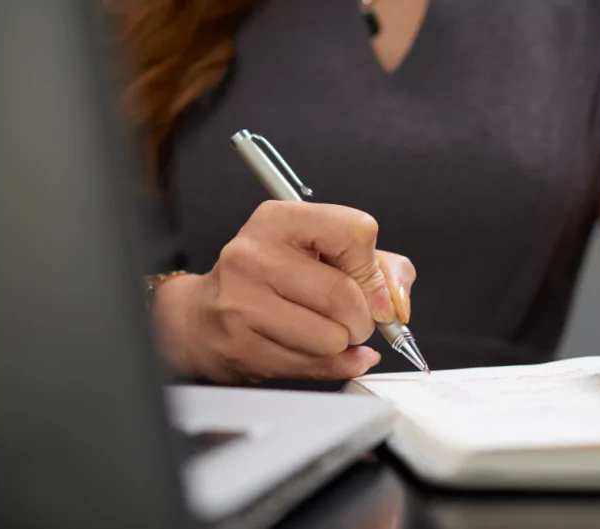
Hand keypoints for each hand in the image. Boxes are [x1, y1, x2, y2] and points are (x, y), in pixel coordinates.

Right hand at [152, 201, 415, 382]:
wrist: (202, 316)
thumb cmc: (273, 280)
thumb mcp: (324, 253)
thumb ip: (380, 267)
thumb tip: (397, 303)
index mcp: (280, 220)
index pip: (355, 233)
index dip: (374, 270)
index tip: (372, 288)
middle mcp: (254, 255)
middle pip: (344, 295)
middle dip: (363, 318)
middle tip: (353, 320)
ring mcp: (242, 302)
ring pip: (331, 337)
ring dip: (343, 343)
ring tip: (325, 331)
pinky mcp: (240, 346)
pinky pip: (312, 366)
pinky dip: (332, 365)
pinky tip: (320, 352)